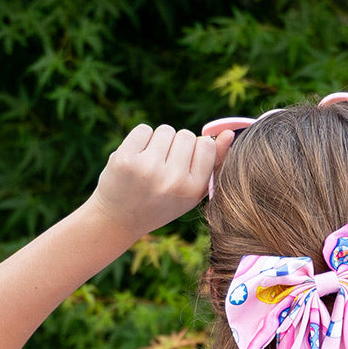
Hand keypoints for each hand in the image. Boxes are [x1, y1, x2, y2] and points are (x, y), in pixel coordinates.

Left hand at [89, 123, 235, 238]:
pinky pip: (144, 129)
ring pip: (165, 130)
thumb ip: (213, 163)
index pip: (205, 145)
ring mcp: (148, 168)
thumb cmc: (161, 202)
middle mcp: (172, 179)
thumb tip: (229, 133)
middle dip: (176, 145)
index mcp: (192, 189)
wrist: (119, 219)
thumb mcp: (191, 191)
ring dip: (159, 141)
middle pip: (186, 135)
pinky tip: (136, 159)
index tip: (183, 166)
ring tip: (150, 164)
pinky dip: (141, 139)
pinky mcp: (125, 159)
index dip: (195, 151)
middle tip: (164, 168)